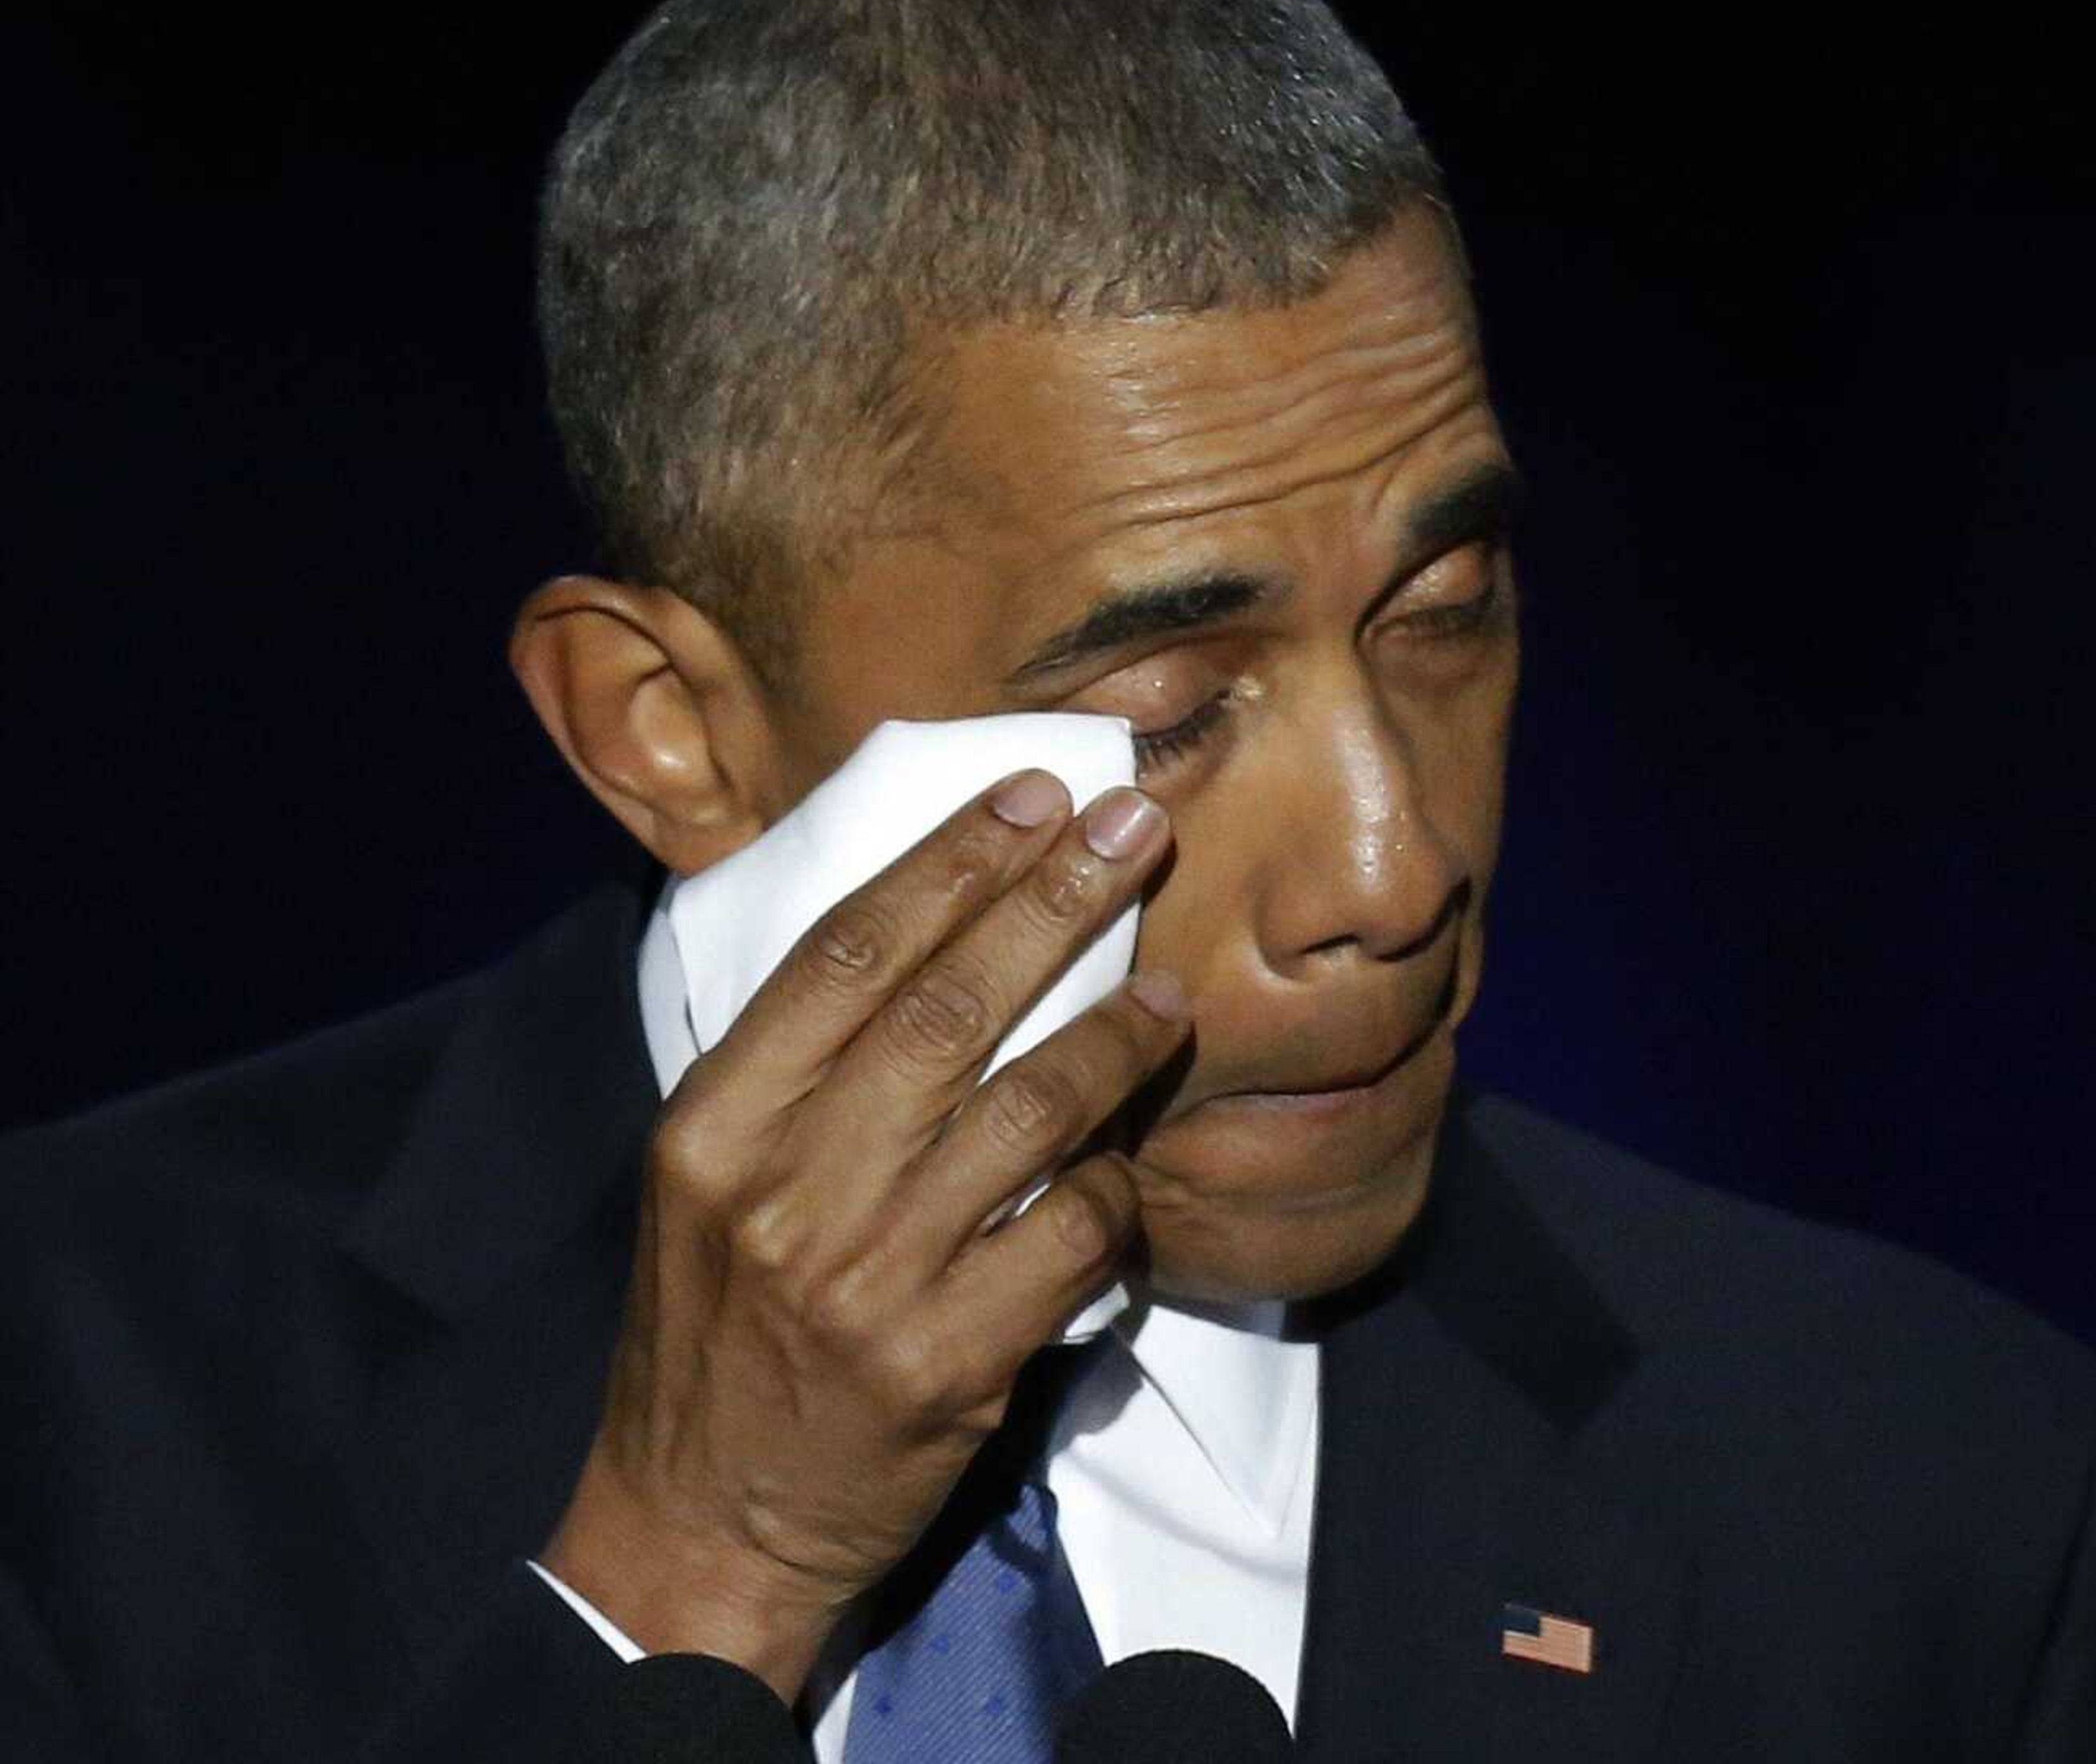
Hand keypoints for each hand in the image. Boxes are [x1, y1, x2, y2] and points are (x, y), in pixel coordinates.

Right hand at [541, 772, 1185, 1701]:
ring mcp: (869, 1276)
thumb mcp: (706, 1181)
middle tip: (1132, 825)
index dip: (950, 861)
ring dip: (1118, 1036)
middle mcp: (786, 1186)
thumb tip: (929, 935)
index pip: (847, 952)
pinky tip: (1126, 1166)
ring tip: (1170, 992)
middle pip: (950, 1004)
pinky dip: (1111, 1188)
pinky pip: (1069, 1236)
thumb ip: (795, 1071)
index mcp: (715, 1123)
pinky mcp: (948, 1362)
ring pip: (1032, 1109)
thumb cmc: (714, 1330)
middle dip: (1055, 898)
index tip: (1029, 795)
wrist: (702, 1523)